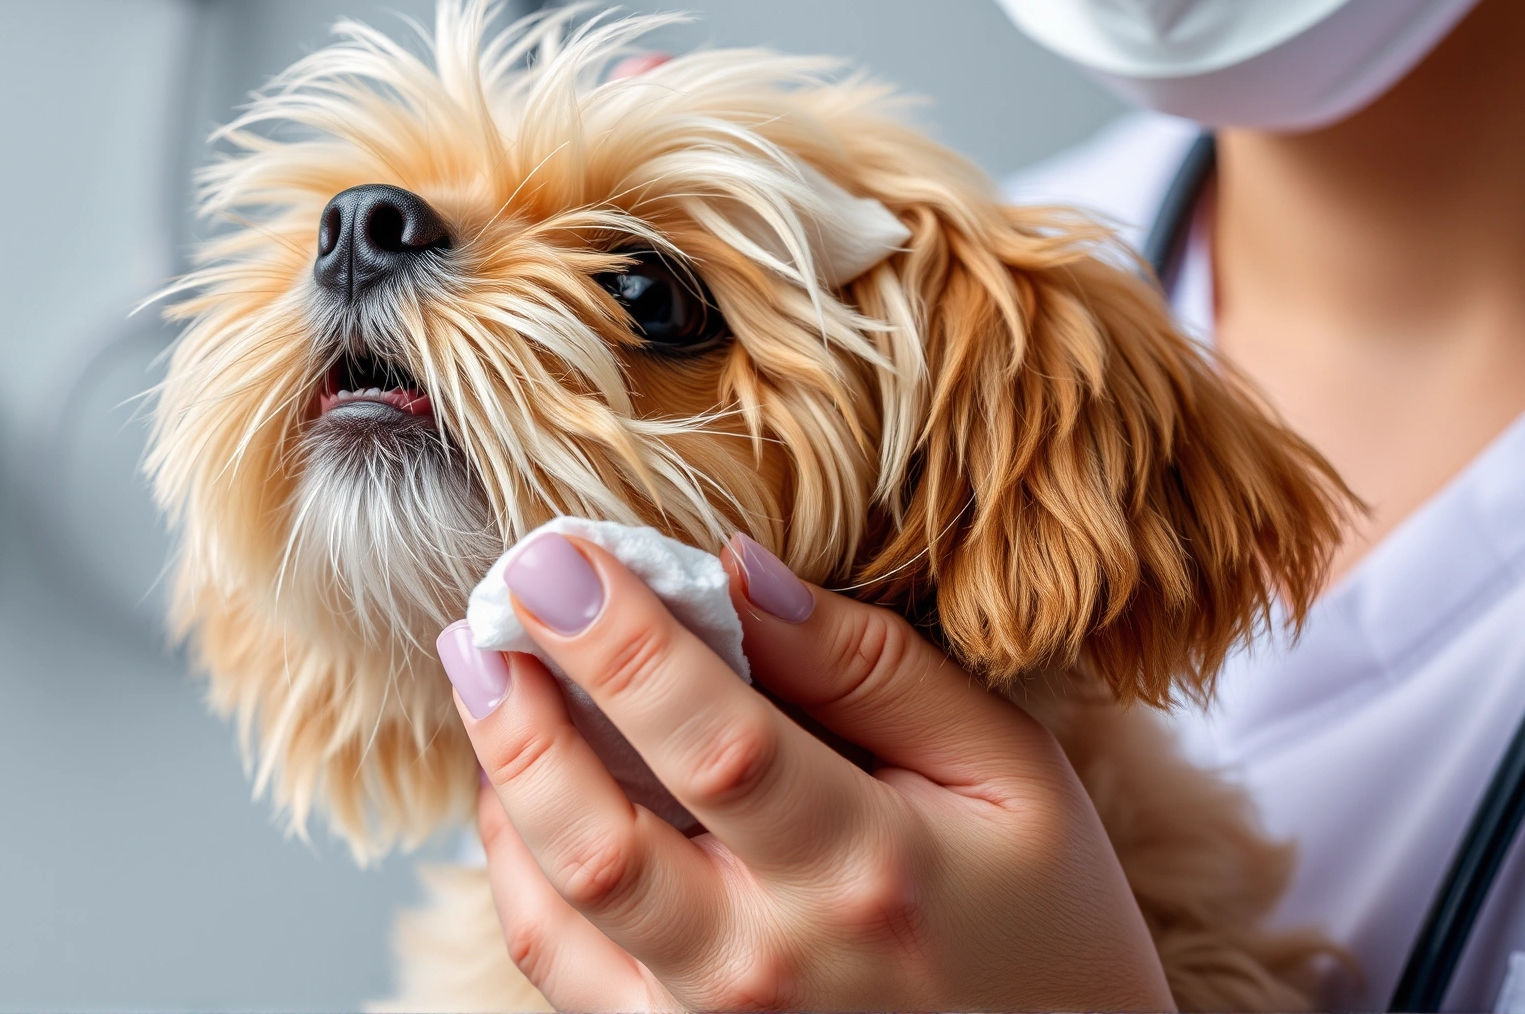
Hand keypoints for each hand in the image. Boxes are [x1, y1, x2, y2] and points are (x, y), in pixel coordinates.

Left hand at [434, 532, 1174, 1011]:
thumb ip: (870, 667)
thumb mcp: (1004, 766)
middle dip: (521, 718)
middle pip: (602, 842)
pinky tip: (515, 792)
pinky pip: (559, 968)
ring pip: (558, 910)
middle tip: (483, 618)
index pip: (712, 739)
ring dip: (500, 785)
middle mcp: (776, 964)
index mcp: (869, 869)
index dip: (616, 642)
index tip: (554, 556)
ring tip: (483, 680)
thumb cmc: (1041, 910)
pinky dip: (515, 874)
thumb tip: (735, 571)